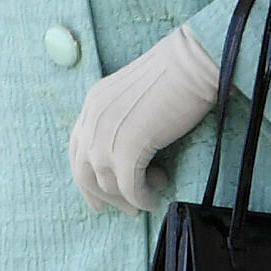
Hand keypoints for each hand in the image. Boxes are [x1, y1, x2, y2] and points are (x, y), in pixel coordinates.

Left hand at [69, 24, 220, 212]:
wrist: (193, 61)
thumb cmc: (175, 74)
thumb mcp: (134, 97)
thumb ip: (122, 120)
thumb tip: (128, 158)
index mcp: (93, 102)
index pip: (77, 148)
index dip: (87, 177)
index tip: (100, 197)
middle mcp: (93, 117)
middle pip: (84, 171)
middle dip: (103, 195)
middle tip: (126, 209)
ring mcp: (108, 133)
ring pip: (107, 183)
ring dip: (128, 197)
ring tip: (152, 192)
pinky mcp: (130, 147)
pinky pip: (130, 187)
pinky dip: (142, 197)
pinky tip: (156, 195)